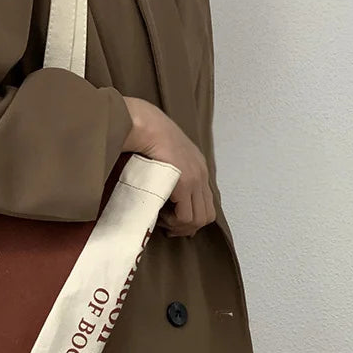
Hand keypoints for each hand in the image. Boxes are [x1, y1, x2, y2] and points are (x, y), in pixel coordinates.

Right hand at [121, 96, 215, 237]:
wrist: (145, 125)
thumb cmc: (146, 137)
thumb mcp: (164, 154)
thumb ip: (169, 172)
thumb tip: (162, 193)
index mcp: (198, 167)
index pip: (206, 204)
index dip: (190, 219)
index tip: (172, 220)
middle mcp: (202, 174)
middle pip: (207, 215)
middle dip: (187, 227)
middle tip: (168, 227)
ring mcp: (195, 180)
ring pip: (198, 219)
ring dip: (179, 225)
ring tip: (162, 219)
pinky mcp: (185, 184)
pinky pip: (186, 216)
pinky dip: (173, 221)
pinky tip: (160, 215)